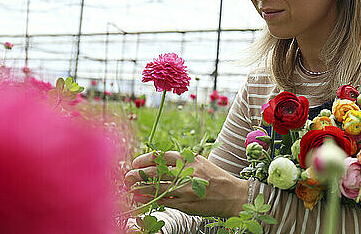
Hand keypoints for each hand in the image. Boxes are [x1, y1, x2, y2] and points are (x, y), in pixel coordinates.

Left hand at [125, 151, 249, 217]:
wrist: (232, 195)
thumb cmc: (215, 178)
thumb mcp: (200, 163)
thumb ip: (182, 162)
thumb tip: (158, 163)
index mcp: (190, 160)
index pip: (162, 156)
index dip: (146, 159)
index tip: (135, 162)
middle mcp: (187, 173)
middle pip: (156, 173)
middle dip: (138, 175)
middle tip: (127, 176)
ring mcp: (186, 189)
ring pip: (157, 188)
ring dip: (140, 188)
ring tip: (130, 188)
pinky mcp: (186, 204)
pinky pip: (163, 201)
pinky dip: (150, 199)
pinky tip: (140, 199)